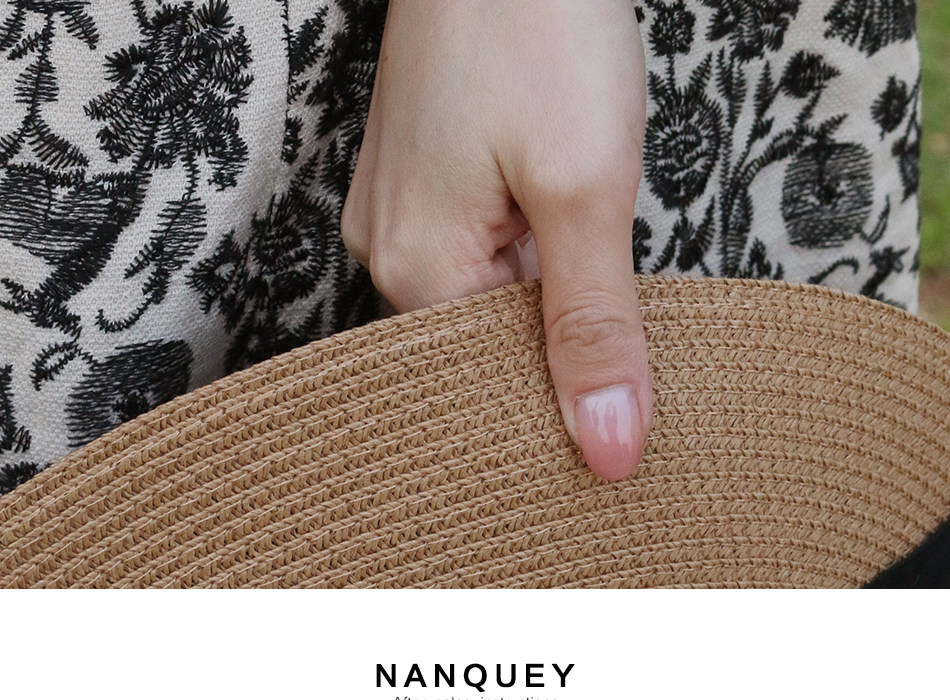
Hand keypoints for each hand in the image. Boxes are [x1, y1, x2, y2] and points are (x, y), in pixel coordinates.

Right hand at [342, 0, 651, 479]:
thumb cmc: (536, 26)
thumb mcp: (585, 186)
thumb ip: (595, 324)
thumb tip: (609, 448)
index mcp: (414, 269)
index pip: (491, 381)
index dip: (566, 393)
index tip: (629, 404)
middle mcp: (389, 249)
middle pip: (485, 339)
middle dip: (559, 333)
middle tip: (622, 305)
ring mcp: (401, 207)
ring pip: (488, 290)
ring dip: (549, 282)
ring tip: (587, 228)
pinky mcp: (426, 174)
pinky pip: (479, 244)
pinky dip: (530, 243)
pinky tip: (561, 205)